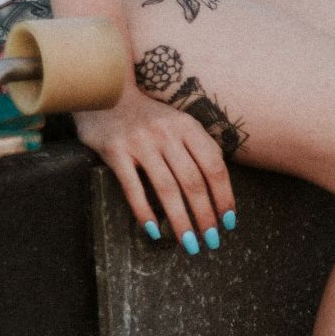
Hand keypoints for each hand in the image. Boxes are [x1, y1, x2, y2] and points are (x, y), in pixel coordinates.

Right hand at [75, 86, 236, 254]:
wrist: (106, 92)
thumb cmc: (148, 115)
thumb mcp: (178, 122)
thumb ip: (197, 147)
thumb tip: (219, 187)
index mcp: (187, 126)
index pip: (214, 166)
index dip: (224, 196)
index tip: (228, 221)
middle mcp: (166, 134)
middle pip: (193, 182)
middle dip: (205, 215)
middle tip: (211, 240)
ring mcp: (140, 142)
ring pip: (167, 189)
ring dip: (181, 220)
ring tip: (189, 243)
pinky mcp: (115, 151)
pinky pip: (133, 188)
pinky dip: (145, 212)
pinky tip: (154, 231)